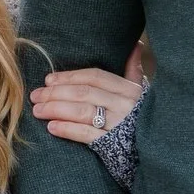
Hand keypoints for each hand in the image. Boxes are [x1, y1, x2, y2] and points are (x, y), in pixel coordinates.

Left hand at [30, 49, 147, 146]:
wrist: (158, 148)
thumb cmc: (143, 118)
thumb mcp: (143, 93)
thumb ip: (134, 69)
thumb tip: (136, 44)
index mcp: (129, 89)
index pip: (94, 77)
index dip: (69, 76)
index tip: (48, 79)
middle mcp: (124, 105)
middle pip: (84, 93)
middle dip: (56, 93)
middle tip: (36, 96)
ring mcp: (119, 125)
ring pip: (82, 112)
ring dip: (56, 109)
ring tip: (38, 111)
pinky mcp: (113, 145)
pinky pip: (87, 134)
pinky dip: (67, 129)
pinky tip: (52, 127)